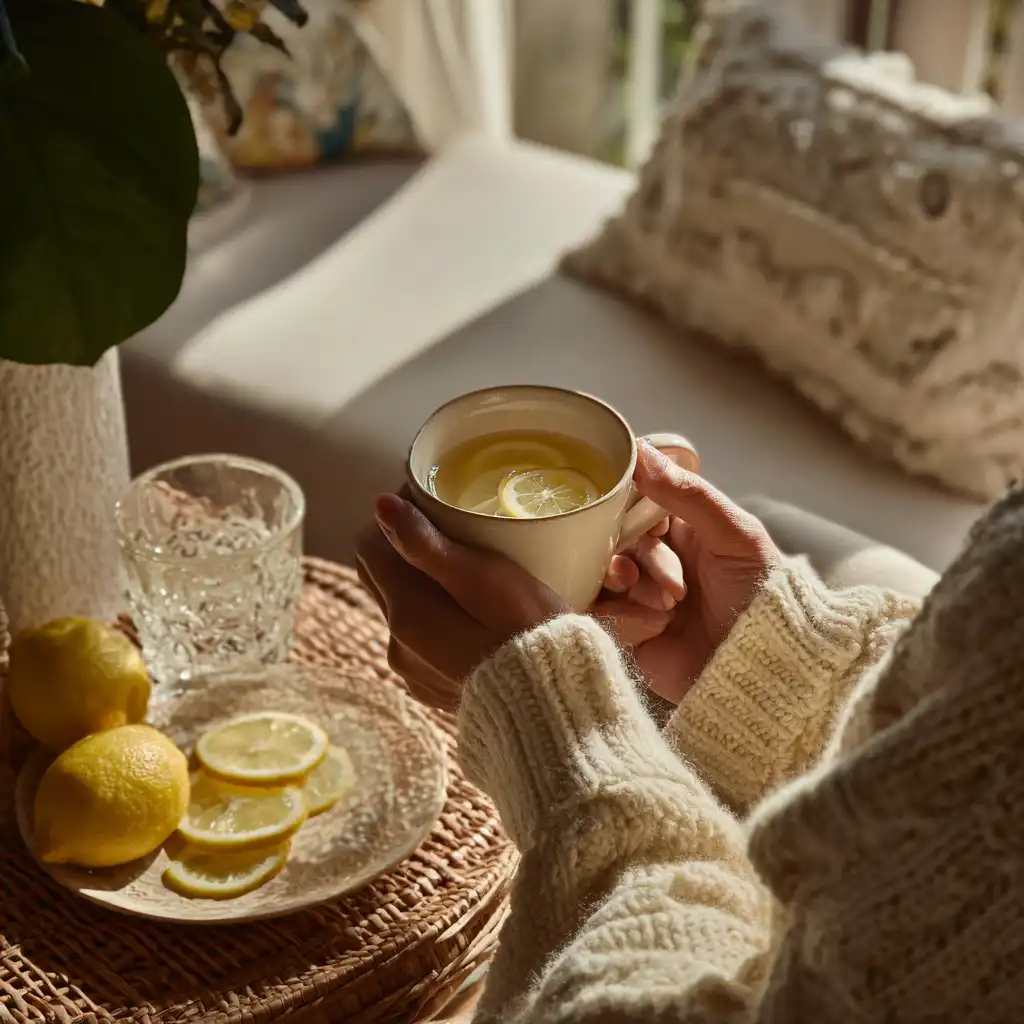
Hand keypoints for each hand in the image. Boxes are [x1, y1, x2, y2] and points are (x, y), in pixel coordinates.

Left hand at [356, 490, 566, 711]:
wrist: (556, 705)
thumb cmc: (531, 631)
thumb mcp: (486, 578)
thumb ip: (428, 545)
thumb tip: (379, 504)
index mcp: (406, 611)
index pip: (370, 545)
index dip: (396, 516)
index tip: (431, 501)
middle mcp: (398, 644)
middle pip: (381, 575)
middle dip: (404, 545)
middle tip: (450, 527)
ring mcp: (412, 670)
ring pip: (400, 607)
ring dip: (420, 583)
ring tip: (464, 567)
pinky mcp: (430, 687)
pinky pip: (418, 639)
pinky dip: (434, 617)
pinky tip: (468, 612)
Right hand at [598, 440, 778, 702]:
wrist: (764, 669)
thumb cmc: (763, 597)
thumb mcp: (736, 535)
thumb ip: (688, 493)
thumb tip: (642, 451)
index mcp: (679, 529)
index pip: (633, 506)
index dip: (632, 514)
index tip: (649, 529)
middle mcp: (654, 561)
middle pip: (613, 543)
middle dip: (640, 561)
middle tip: (674, 583)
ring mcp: (637, 598)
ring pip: (602, 578)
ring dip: (632, 589)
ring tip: (666, 607)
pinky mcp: (625, 634)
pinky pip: (598, 615)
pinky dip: (623, 619)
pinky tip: (655, 628)